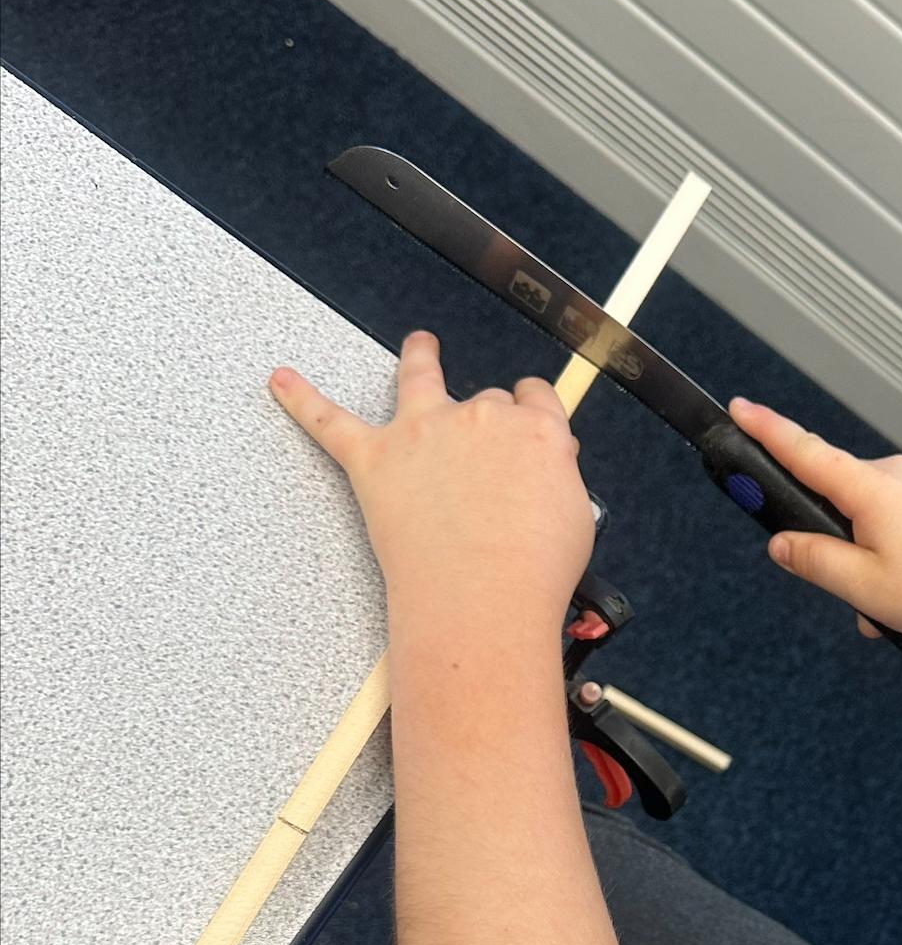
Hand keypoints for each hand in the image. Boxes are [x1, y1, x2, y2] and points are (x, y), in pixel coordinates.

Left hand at [270, 332, 593, 621]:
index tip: (526, 421)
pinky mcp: (374, 459)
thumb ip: (557, 478)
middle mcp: (480, 417)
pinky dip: (302, 401)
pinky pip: (329, 422)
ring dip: (418, 358)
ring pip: (419, 377)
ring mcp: (422, 433)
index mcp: (535, 431)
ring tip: (418, 347)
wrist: (483, 597)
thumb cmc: (532, 571)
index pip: (533, 400)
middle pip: (484, 400)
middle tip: (483, 460)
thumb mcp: (575, 518)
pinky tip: (283, 382)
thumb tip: (544, 471)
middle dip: (484, 420)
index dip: (529, 412)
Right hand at [731, 399, 901, 652]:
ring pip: (880, 524)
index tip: (739, 408)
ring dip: (876, 566)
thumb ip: (815, 562)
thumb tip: (783, 544)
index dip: (766, 430)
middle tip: (854, 598)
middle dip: (837, 548)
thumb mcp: (866, 588)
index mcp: (871, 489)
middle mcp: (901, 476)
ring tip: (900, 612)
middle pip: (842, 502)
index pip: (804, 451)